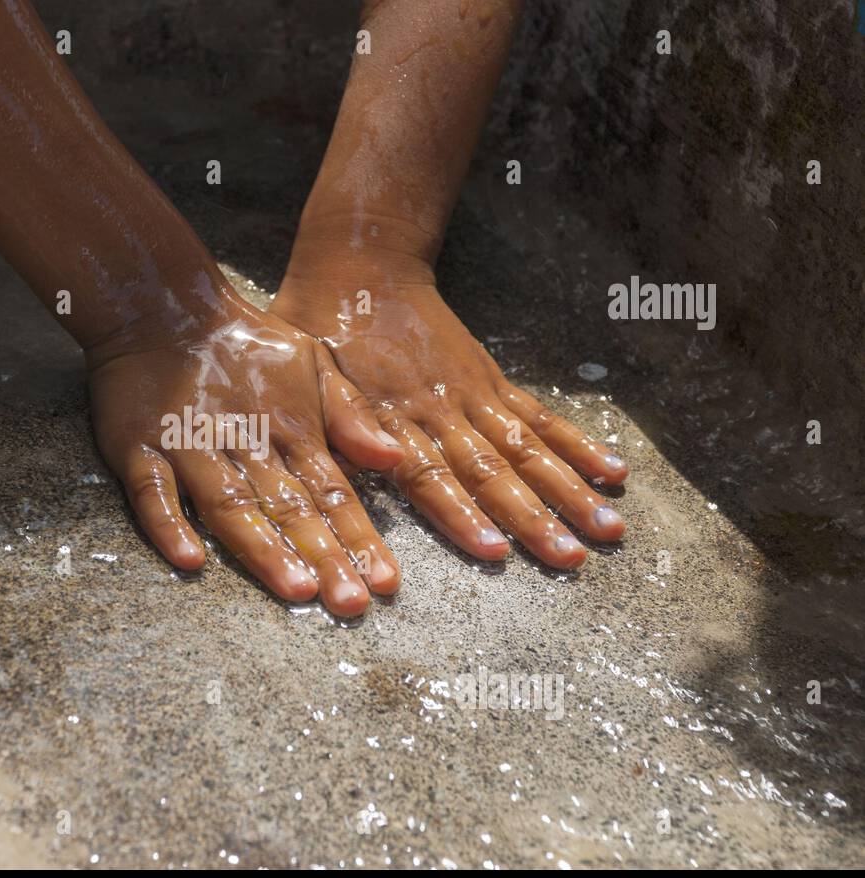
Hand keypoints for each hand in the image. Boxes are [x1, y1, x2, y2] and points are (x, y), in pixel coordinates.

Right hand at [87, 283, 405, 615]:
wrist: (162, 303)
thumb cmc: (245, 342)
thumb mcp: (312, 364)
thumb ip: (349, 416)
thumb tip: (394, 459)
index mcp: (291, 432)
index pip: (331, 494)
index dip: (359, 538)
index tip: (386, 583)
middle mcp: (245, 445)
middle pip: (288, 508)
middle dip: (323, 556)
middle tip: (351, 604)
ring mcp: (190, 447)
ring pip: (230, 503)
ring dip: (263, 547)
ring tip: (296, 589)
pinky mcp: (139, 447)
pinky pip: (153, 491)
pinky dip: (169, 524)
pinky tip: (191, 560)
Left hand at [272, 256, 627, 569]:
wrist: (363, 269)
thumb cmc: (325, 330)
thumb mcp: (312, 376)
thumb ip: (341, 423)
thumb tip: (370, 468)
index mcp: (389, 417)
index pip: (431, 476)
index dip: (462, 514)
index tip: (495, 551)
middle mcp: (440, 411)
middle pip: (492, 472)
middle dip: (534, 518)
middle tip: (571, 559)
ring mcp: (473, 396)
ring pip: (527, 449)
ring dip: (569, 490)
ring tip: (610, 529)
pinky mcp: (492, 381)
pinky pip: (539, 417)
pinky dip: (576, 444)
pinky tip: (614, 471)